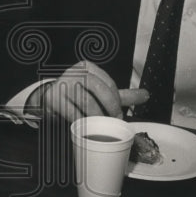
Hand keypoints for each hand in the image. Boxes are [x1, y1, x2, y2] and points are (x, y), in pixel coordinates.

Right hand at [28, 60, 147, 122]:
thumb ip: (121, 95)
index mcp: (87, 67)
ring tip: (101, 127)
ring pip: (87, 103)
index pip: (108, 83)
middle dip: (110, 108)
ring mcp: (63, 84)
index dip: (116, 100)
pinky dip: (82, 124)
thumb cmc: (79, 95)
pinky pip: (73, 114)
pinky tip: (86, 129)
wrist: (49, 100)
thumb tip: (146, 95)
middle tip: (114, 121)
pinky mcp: (54, 98)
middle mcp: (74, 72)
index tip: (120, 114)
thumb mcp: (99, 92)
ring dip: (97, 118)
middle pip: (99, 89)